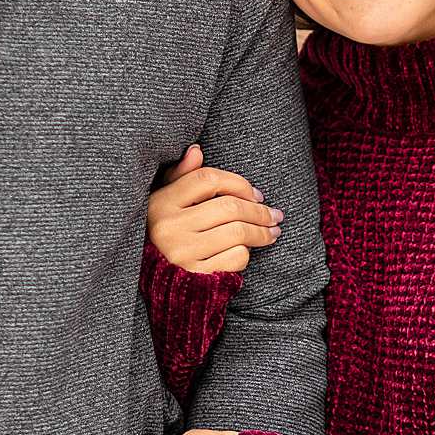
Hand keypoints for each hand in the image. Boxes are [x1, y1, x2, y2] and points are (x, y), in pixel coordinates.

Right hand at [148, 144, 282, 273]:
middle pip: (229, 207)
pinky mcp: (196, 276)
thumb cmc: (167, 234)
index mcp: (161, 203)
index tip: (256, 194)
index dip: (238, 183)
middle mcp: (168, 227)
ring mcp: (181, 253)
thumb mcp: (166, 202)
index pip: (208, 179)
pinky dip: (247, 253)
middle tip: (274, 215)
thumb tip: (196, 150)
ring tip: (272, 232)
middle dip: (259, 210)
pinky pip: (235, 258)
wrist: (160, 283)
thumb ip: (182, 176)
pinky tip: (247, 251)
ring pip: (237, 233)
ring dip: (262, 232)